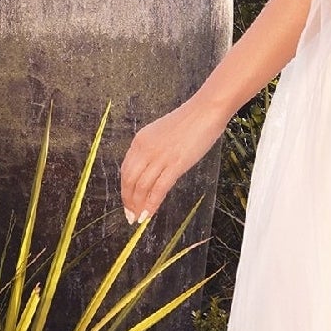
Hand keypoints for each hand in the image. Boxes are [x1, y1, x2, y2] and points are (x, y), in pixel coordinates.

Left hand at [120, 94, 223, 223]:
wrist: (205, 112)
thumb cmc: (189, 122)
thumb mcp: (162, 134)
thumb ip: (153, 150)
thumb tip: (152, 170)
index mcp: (140, 141)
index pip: (126, 170)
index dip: (124, 189)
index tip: (127, 202)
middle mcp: (145, 149)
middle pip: (129, 180)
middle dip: (128, 201)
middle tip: (130, 215)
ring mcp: (160, 157)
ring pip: (141, 187)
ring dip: (138, 206)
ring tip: (138, 218)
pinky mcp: (175, 164)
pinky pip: (158, 189)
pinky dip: (151, 204)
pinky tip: (149, 214)